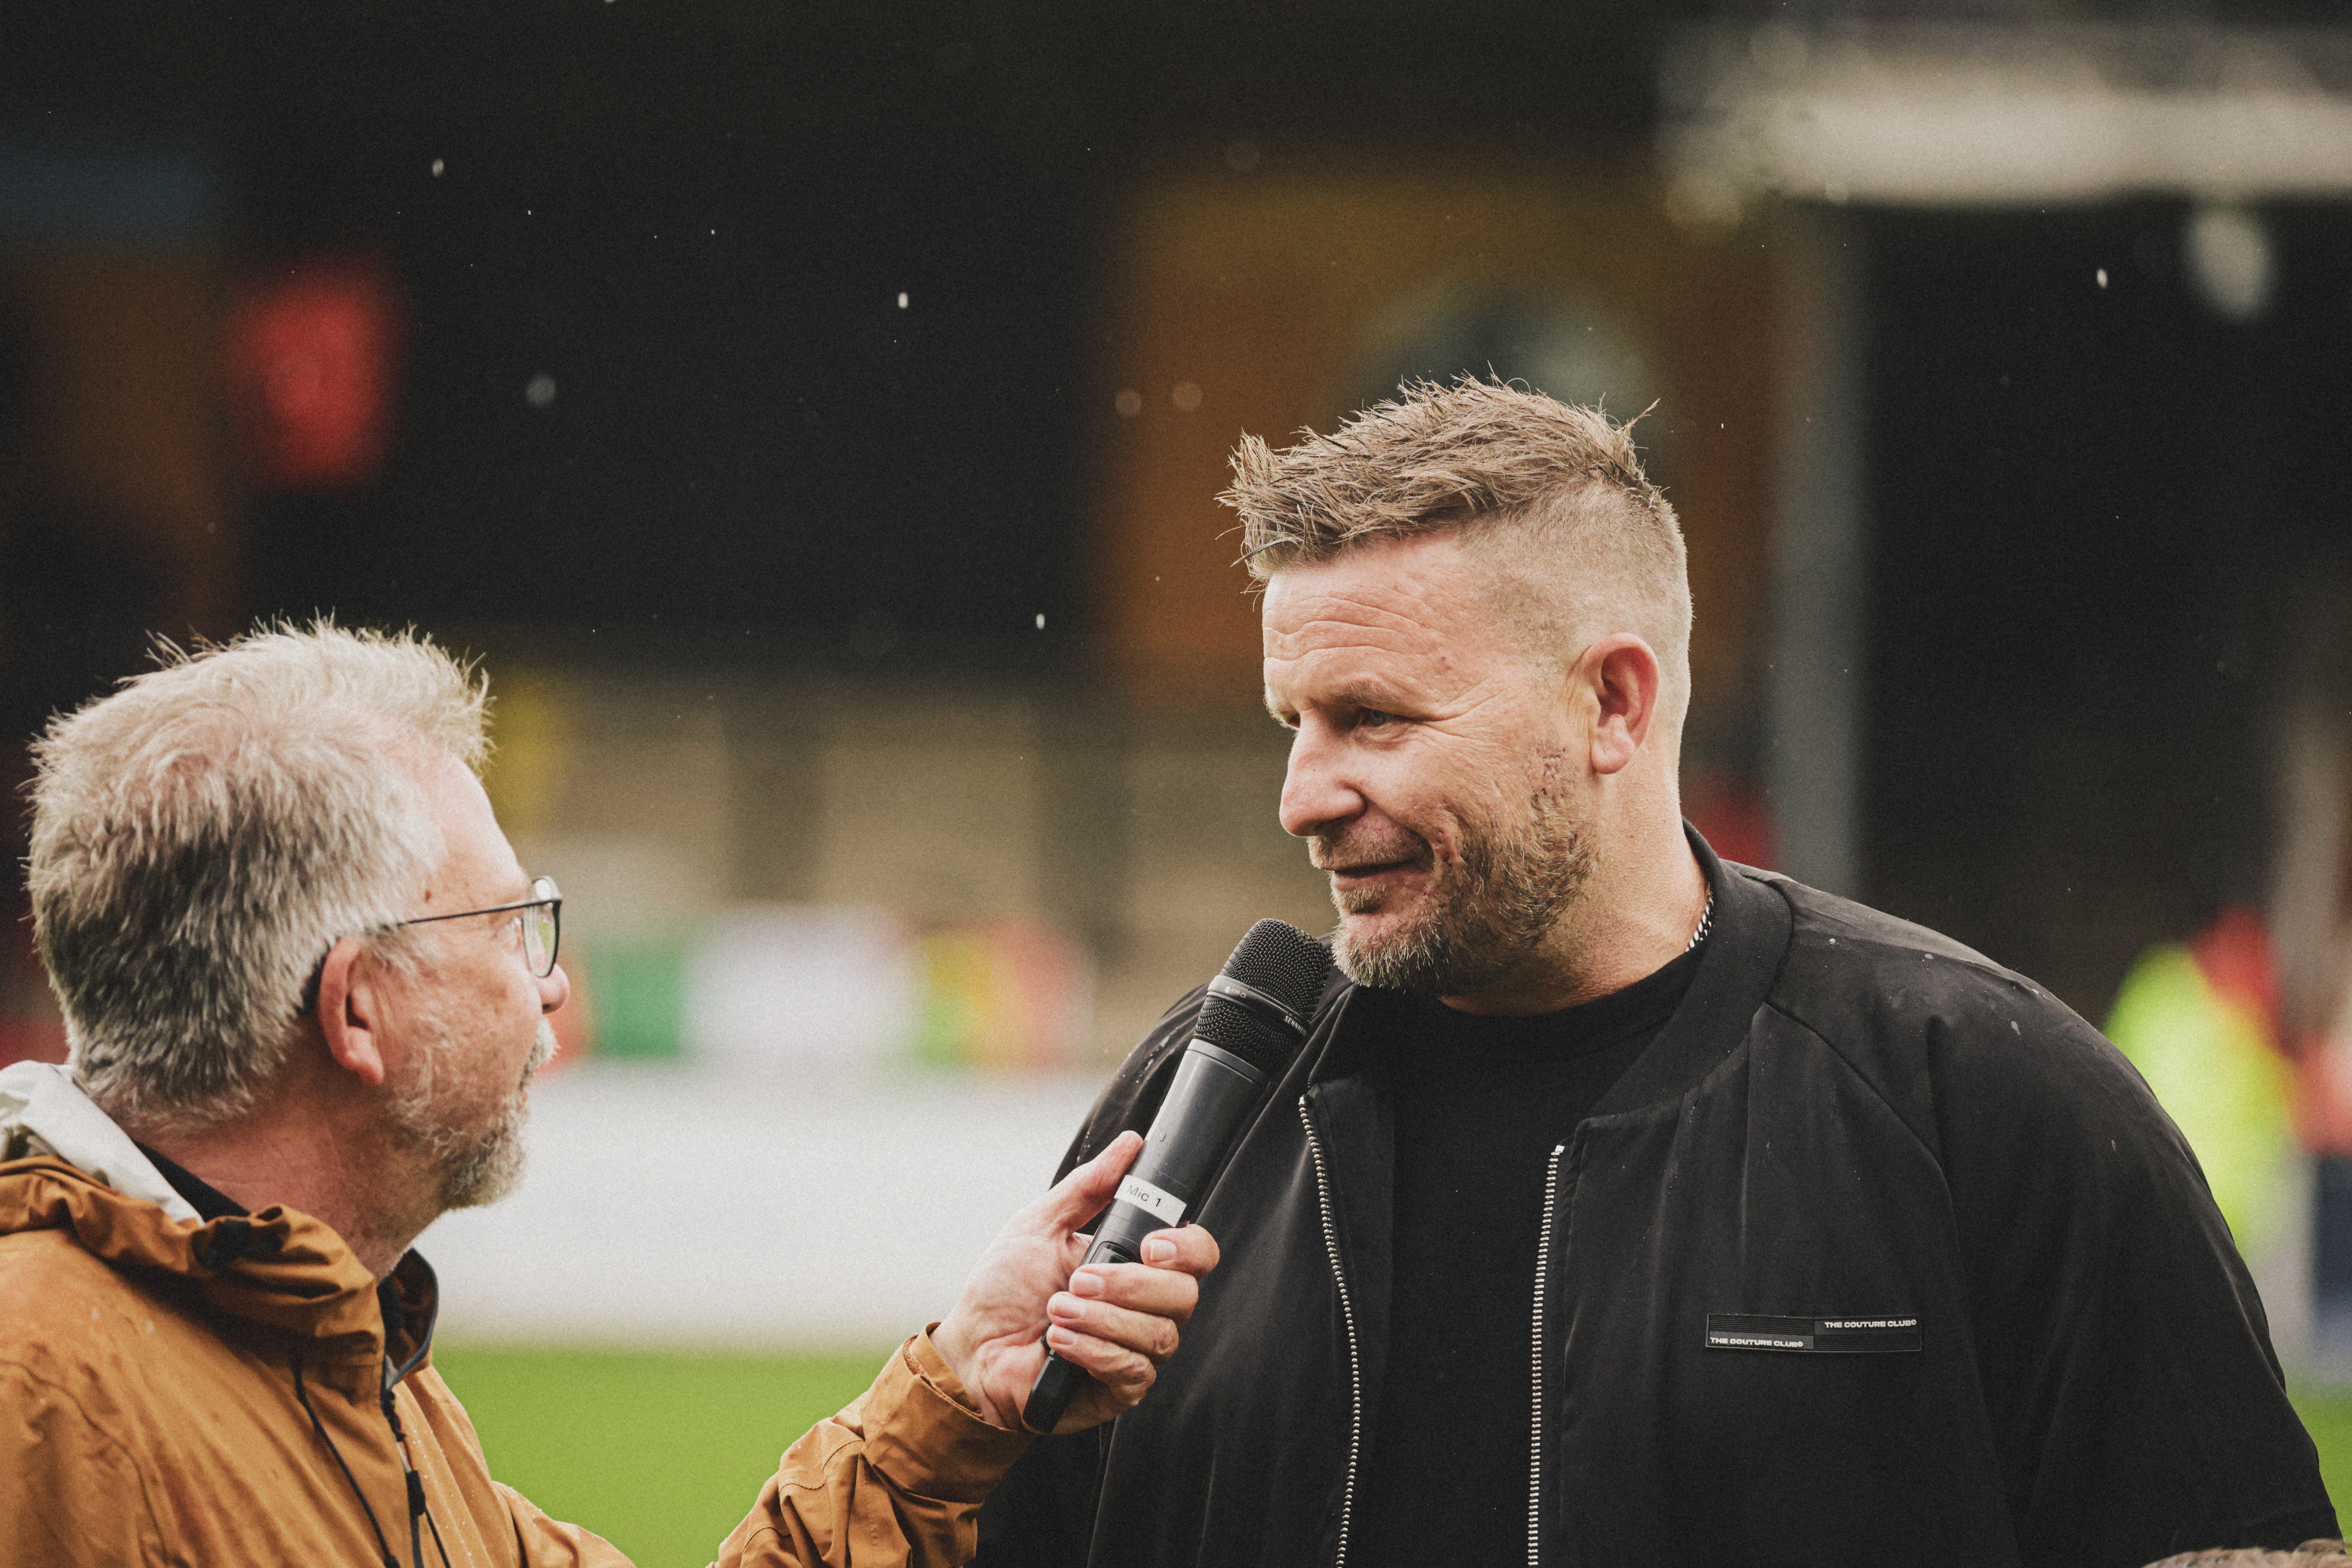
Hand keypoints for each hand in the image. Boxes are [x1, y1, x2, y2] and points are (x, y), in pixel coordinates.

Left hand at [931, 1130, 1221, 1434]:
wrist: (970, 1349)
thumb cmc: (1004, 1288)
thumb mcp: (1040, 1224)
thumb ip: (1088, 1186)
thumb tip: (1130, 1143)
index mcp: (1138, 1266)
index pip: (1197, 1255)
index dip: (1187, 1249)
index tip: (1150, 1246)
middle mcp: (1147, 1309)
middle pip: (1183, 1296)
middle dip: (1129, 1285)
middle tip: (1078, 1280)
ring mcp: (1137, 1351)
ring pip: (1160, 1334)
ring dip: (1103, 1318)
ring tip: (1057, 1311)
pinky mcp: (1120, 1389)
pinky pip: (1132, 1370)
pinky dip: (1094, 1350)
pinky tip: (1059, 1344)